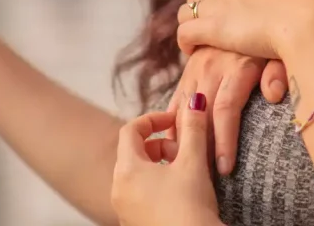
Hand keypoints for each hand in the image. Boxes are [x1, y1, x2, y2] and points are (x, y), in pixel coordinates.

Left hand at [112, 95, 222, 225]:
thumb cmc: (189, 207)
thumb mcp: (194, 161)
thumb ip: (193, 127)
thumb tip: (194, 100)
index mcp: (127, 171)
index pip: (131, 129)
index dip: (154, 118)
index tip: (176, 120)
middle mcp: (119, 190)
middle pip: (134, 152)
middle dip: (161, 144)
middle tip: (185, 149)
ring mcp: (124, 209)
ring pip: (138, 174)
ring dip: (161, 164)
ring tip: (186, 170)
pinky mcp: (135, 222)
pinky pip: (140, 193)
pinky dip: (157, 183)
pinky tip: (181, 191)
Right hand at [164, 48, 288, 175]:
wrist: (247, 15)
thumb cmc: (271, 43)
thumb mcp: (280, 53)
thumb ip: (278, 73)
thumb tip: (275, 94)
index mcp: (236, 67)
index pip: (226, 109)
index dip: (224, 141)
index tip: (225, 169)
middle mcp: (212, 68)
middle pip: (202, 115)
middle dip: (201, 149)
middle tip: (203, 179)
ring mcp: (196, 69)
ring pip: (183, 110)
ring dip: (183, 140)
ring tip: (186, 169)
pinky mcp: (188, 71)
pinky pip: (175, 101)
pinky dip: (172, 125)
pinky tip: (172, 146)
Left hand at [176, 0, 313, 60]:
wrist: (311, 23)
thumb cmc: (313, 0)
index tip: (221, 5)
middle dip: (200, 9)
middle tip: (210, 28)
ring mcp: (218, 5)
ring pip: (186, 11)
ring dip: (190, 24)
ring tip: (200, 43)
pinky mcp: (213, 29)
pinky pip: (184, 33)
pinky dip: (185, 43)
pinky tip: (194, 52)